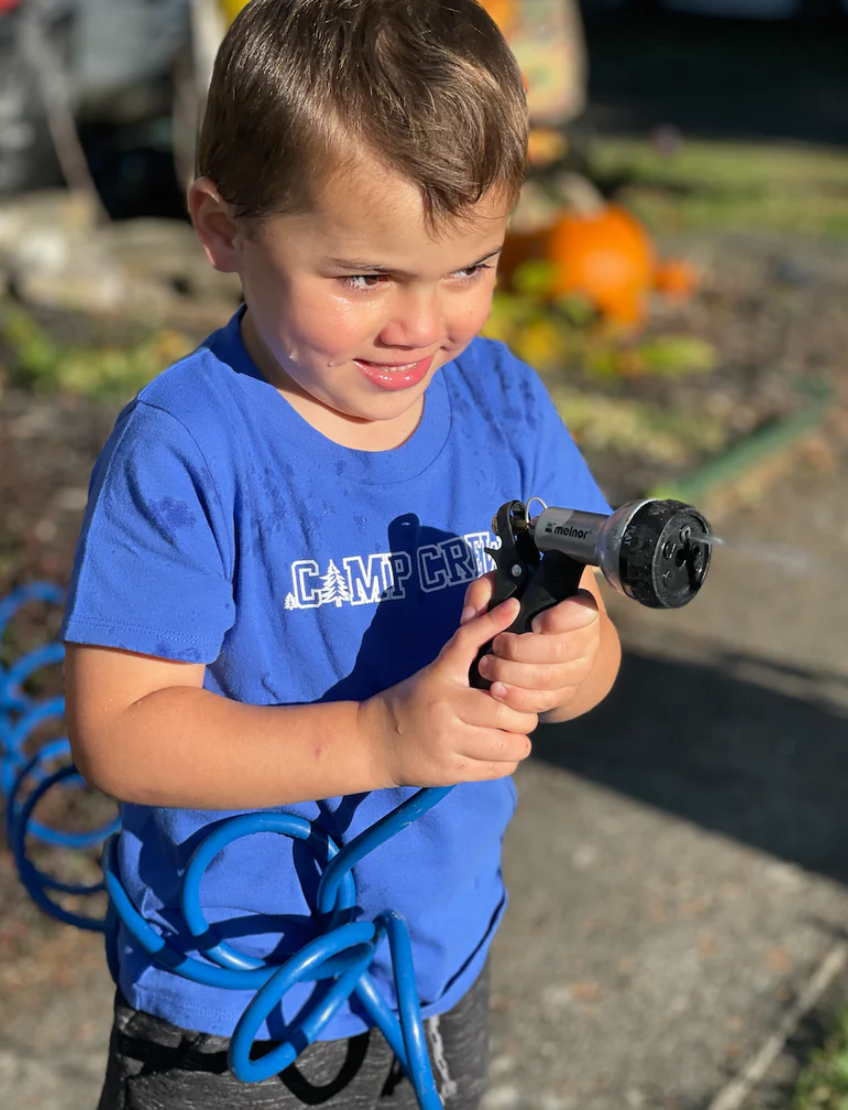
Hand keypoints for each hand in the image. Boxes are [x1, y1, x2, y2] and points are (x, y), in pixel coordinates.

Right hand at [362, 598, 537, 787]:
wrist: (375, 741)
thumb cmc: (416, 698)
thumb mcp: (439, 667)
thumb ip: (471, 639)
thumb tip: (510, 605)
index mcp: (442, 678)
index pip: (470, 643)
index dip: (498, 632)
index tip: (514, 616)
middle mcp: (445, 710)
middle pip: (509, 712)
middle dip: (523, 714)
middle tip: (517, 711)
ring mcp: (448, 745)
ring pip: (511, 745)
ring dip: (518, 740)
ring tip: (508, 733)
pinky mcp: (451, 772)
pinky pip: (500, 768)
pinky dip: (507, 760)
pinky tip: (496, 750)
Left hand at [463, 572, 601, 714]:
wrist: (542, 641)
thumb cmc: (521, 609)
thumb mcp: (503, 590)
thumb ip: (484, 592)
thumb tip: (473, 615)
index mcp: (580, 607)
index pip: (581, 613)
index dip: (558, 619)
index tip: (533, 622)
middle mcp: (587, 640)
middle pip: (560, 650)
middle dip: (520, 651)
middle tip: (496, 647)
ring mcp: (579, 670)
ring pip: (550, 678)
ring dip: (514, 675)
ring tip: (489, 668)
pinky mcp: (565, 693)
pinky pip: (545, 701)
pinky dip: (518, 698)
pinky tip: (498, 691)